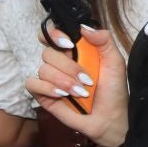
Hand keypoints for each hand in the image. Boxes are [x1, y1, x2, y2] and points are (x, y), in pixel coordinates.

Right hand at [25, 27, 127, 146]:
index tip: (68, 44)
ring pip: (43, 69)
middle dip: (68, 66)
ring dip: (64, 81)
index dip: (54, 34)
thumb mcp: (115, 63)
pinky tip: (62, 95)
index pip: (54, 35)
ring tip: (81, 93)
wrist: (110, 118)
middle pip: (48, 52)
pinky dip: (46, 88)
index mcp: (76, 51)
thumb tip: (83, 27)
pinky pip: (32, 84)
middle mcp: (60, 63)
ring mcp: (51, 79)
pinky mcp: (43, 95)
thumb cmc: (114, 91)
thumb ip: (104, 41)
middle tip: (87, 80)